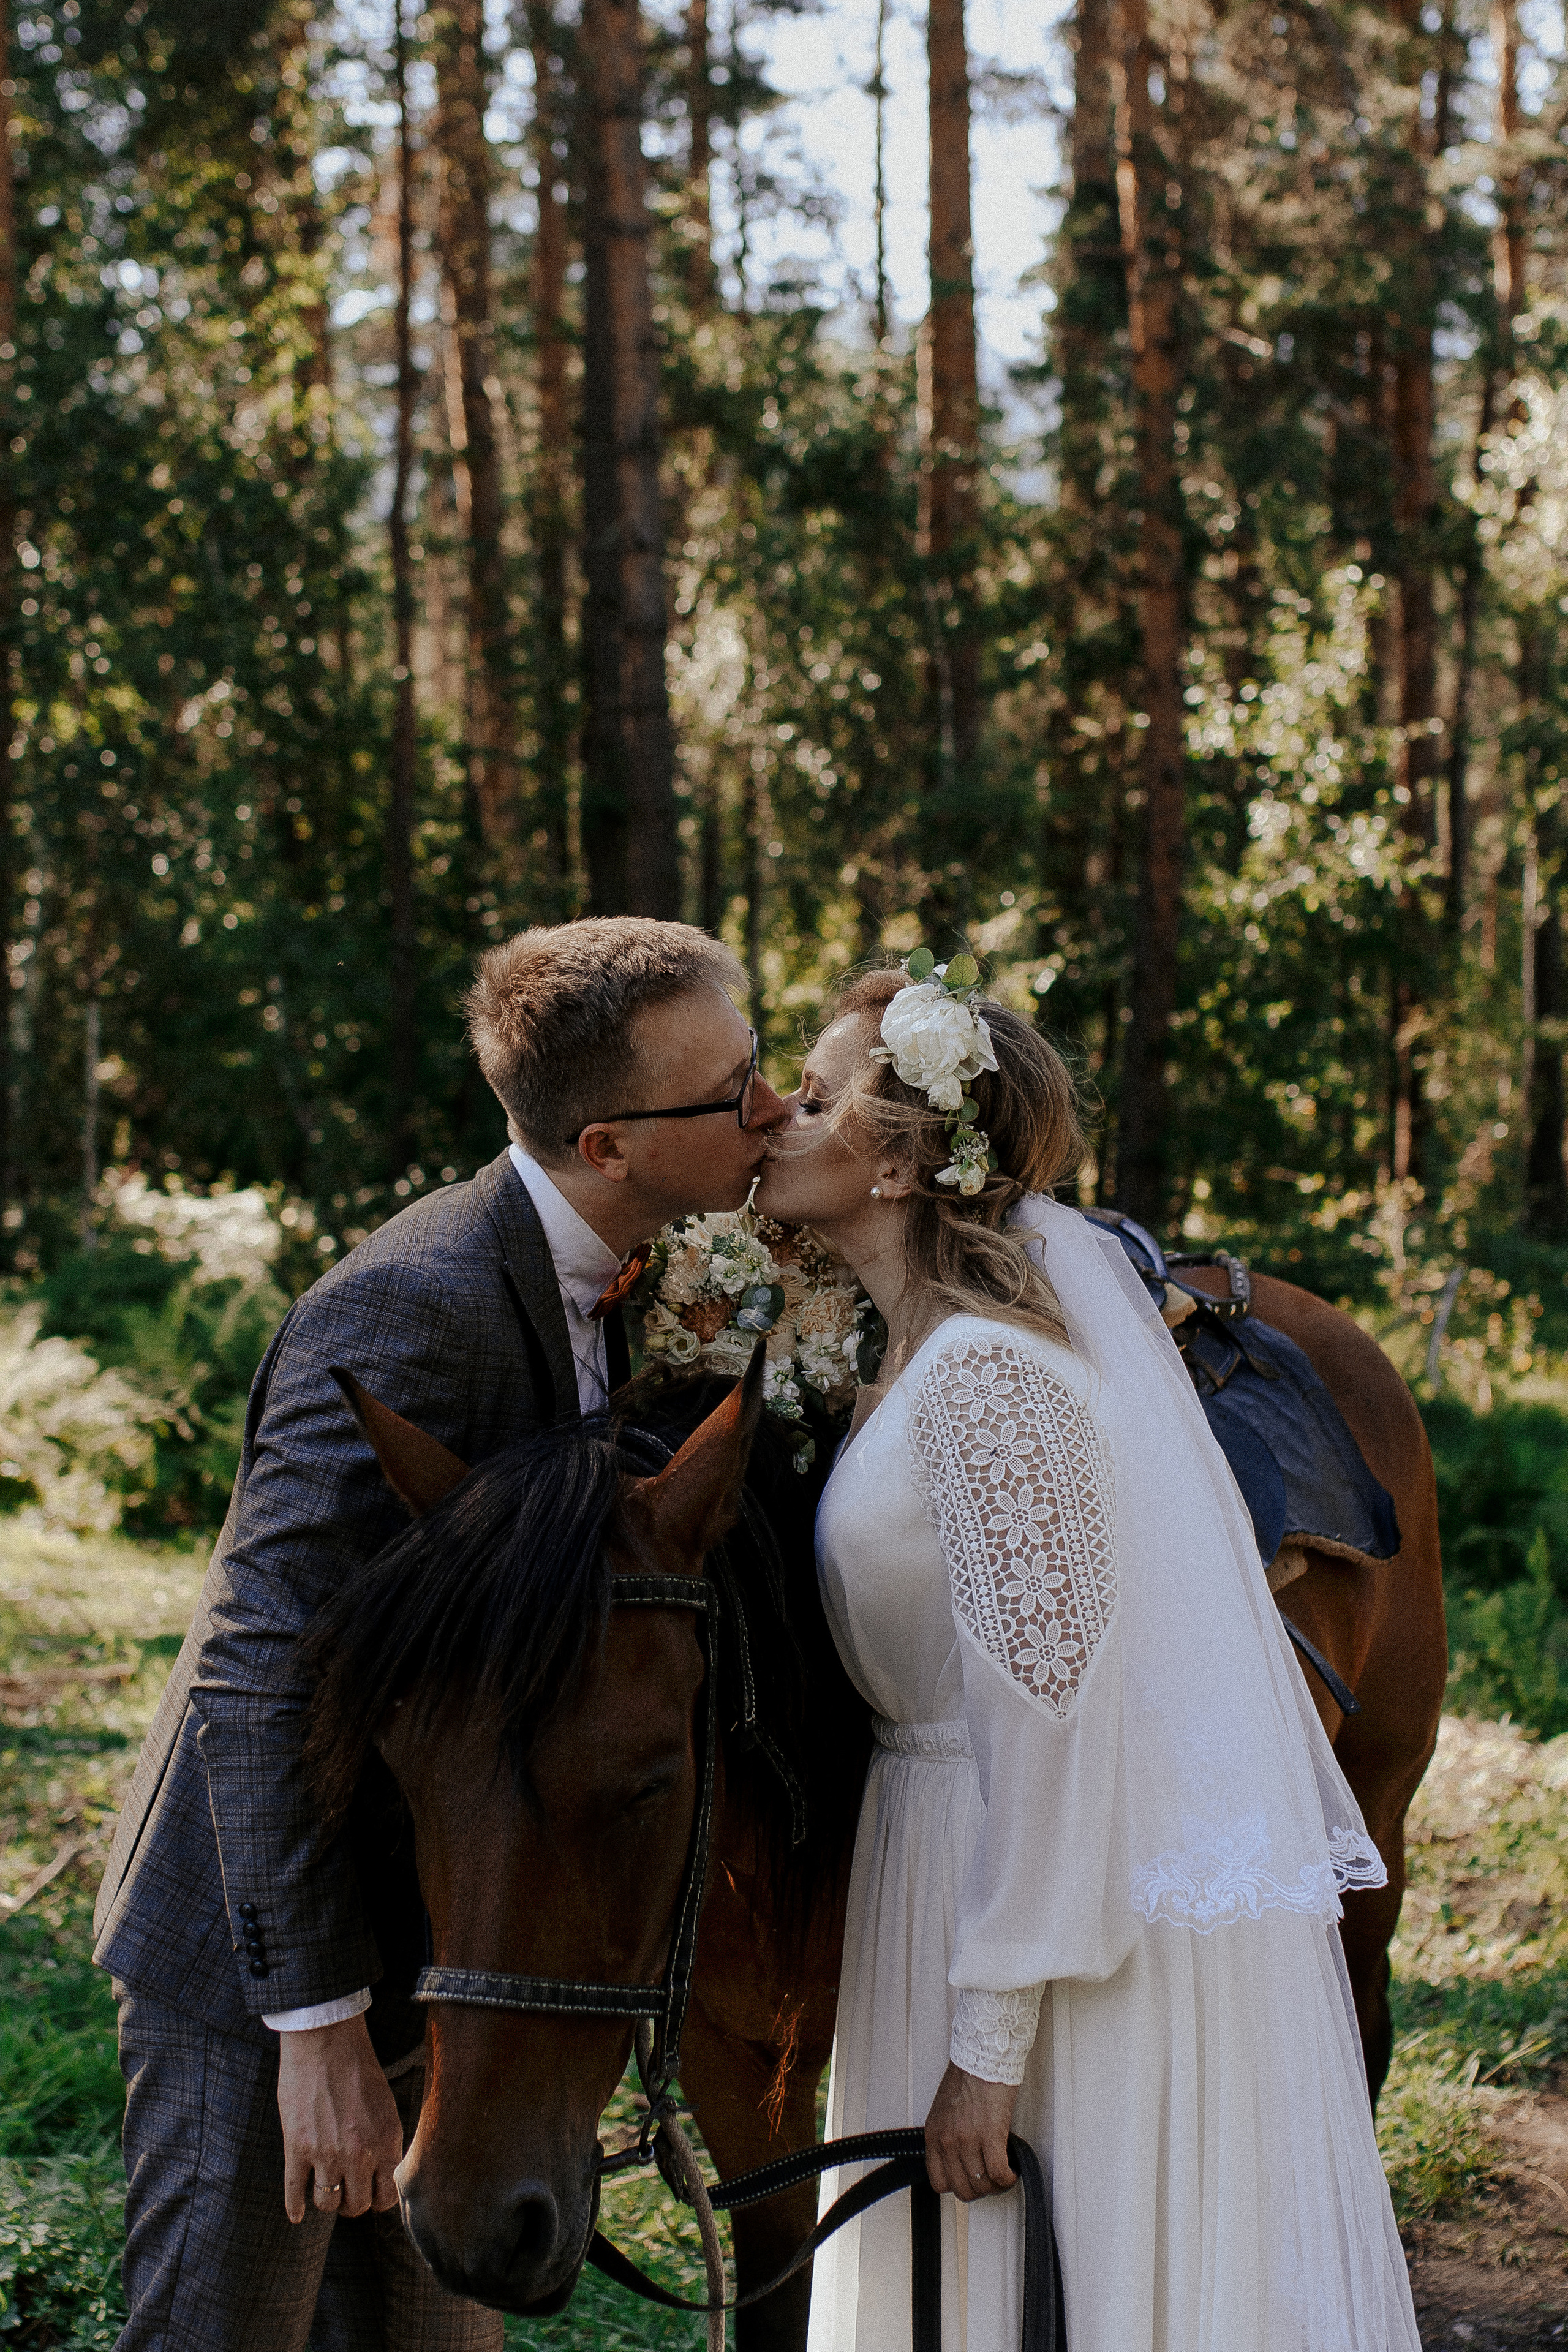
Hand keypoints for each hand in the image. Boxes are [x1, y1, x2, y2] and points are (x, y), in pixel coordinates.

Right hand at [277, 2013, 403, 2222]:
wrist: (326, 2040)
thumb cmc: (358, 2068)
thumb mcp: (385, 2107)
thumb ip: (384, 2142)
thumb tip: (383, 2174)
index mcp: (386, 2142)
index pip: (386, 2197)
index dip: (377, 2199)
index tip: (370, 2193)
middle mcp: (359, 2154)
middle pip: (356, 2205)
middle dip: (352, 2203)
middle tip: (346, 2194)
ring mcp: (326, 2154)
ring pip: (327, 2202)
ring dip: (327, 2200)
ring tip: (325, 2191)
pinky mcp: (297, 2149)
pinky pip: (294, 2192)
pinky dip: (294, 2207)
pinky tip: (296, 2215)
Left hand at [922, 2061, 1016, 2202]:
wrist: (982, 2056)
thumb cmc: (967, 2077)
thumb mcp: (944, 2111)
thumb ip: (947, 2136)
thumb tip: (959, 2159)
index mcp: (933, 2135)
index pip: (938, 2182)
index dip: (957, 2186)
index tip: (970, 2181)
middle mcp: (947, 2141)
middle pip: (961, 2189)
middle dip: (979, 2190)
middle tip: (990, 2181)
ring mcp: (967, 2139)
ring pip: (981, 2184)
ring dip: (996, 2186)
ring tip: (1003, 2176)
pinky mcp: (989, 2134)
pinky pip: (997, 2173)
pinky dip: (1007, 2178)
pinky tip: (1012, 2172)